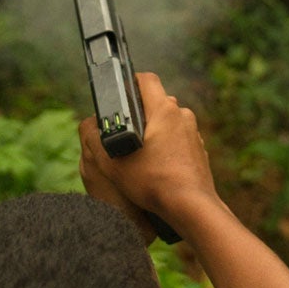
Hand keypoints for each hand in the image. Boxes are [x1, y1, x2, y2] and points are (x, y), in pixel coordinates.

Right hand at [80, 72, 217, 231]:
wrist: (191, 208)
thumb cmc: (153, 183)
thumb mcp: (112, 163)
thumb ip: (95, 141)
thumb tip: (89, 128)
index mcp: (164, 110)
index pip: (146, 79)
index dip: (129, 82)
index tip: (119, 94)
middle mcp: (182, 116)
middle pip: (157, 102)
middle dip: (140, 113)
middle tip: (124, 132)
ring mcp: (193, 133)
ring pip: (168, 122)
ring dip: (154, 132)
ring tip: (140, 155)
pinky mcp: (199, 150)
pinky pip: (178, 140)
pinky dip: (167, 148)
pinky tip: (157, 167)